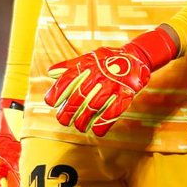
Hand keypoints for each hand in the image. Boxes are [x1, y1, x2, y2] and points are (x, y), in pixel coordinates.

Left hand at [44, 28, 177, 136]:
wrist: (136, 56)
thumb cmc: (108, 59)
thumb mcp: (89, 57)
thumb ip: (70, 66)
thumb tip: (50, 73)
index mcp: (88, 66)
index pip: (68, 79)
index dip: (57, 92)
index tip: (50, 103)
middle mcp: (98, 75)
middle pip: (78, 97)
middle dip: (68, 111)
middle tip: (63, 120)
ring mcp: (111, 85)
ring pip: (93, 106)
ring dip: (83, 120)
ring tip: (78, 127)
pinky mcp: (125, 94)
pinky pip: (112, 112)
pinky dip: (103, 123)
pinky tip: (96, 130)